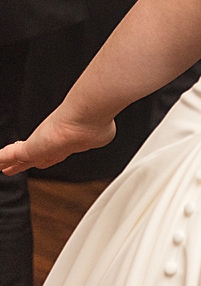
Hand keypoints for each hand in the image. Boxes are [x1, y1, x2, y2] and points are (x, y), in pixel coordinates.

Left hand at [0, 109, 115, 175]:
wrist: (85, 118)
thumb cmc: (93, 125)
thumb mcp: (99, 136)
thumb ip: (99, 136)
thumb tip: (105, 133)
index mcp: (68, 143)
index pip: (53, 152)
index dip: (45, 156)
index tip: (40, 159)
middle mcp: (52, 145)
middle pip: (35, 156)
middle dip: (25, 161)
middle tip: (14, 166)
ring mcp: (39, 148)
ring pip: (18, 158)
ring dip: (9, 163)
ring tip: (3, 167)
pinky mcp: (28, 150)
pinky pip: (7, 157)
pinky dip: (1, 159)